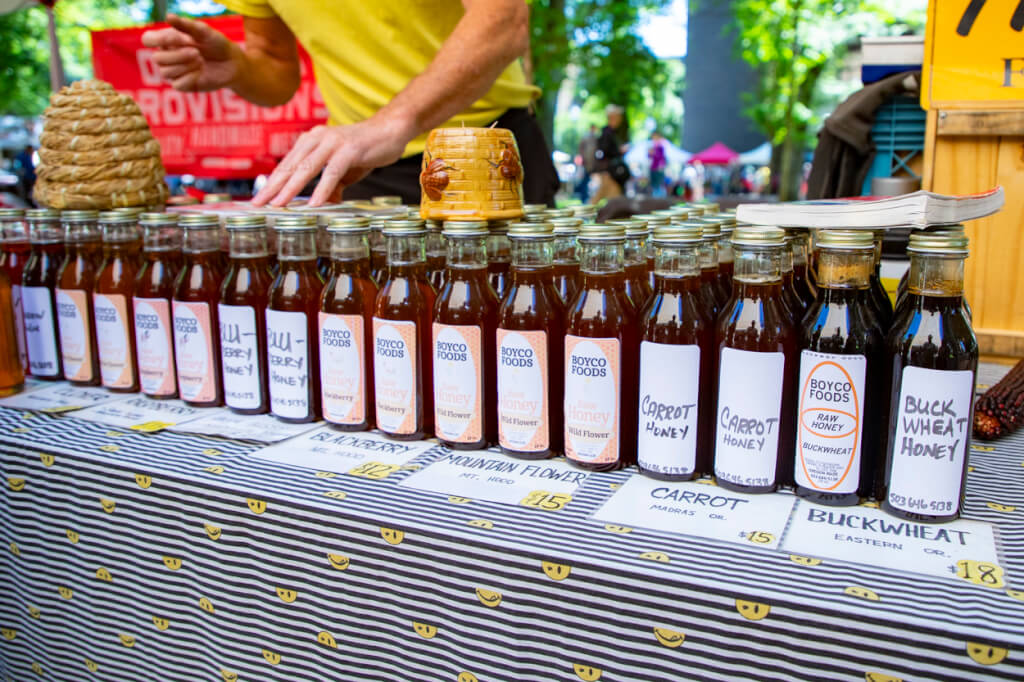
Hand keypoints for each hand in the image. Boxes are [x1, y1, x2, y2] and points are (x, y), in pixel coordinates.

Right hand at [141, 14, 238, 91]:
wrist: (231, 63)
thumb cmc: (216, 44)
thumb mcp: (204, 32)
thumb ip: (186, 25)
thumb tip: (168, 16)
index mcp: (167, 40)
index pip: (148, 39)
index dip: (160, 40)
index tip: (181, 38)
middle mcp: (167, 55)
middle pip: (157, 58)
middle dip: (178, 55)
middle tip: (197, 52)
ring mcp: (173, 71)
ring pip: (165, 72)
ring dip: (185, 66)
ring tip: (201, 61)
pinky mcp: (182, 85)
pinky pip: (177, 84)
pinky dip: (190, 77)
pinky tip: (200, 72)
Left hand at [252, 115, 413, 206]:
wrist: (391, 129)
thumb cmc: (366, 149)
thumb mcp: (345, 170)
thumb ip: (332, 186)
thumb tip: (324, 205)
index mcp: (311, 141)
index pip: (287, 165)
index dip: (272, 183)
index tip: (259, 200)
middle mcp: (317, 138)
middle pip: (291, 166)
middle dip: (273, 187)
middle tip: (258, 204)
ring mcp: (332, 142)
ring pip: (306, 168)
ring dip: (292, 188)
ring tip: (279, 205)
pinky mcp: (349, 149)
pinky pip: (332, 172)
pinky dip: (323, 188)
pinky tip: (315, 203)